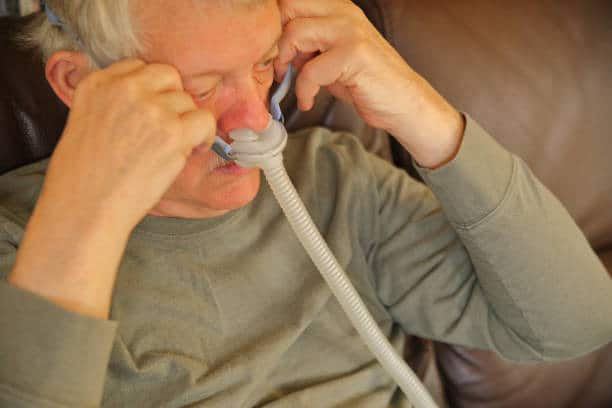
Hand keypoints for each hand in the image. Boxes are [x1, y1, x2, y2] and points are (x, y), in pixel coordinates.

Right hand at [8, 59, 214, 318]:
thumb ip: (113, 103)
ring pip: (188, 100)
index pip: (138, 68)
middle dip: (172, 102)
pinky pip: (205, 120)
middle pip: (168, 77)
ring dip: (186, 123)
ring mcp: (150, 109)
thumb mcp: (85, 122)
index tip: (150, 114)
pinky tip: (193, 150)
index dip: (150, 92)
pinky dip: (204, 136)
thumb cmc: (84, 176)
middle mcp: (124, 88)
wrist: (86, 207)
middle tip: (167, 129)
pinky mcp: (173, 132)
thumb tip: (151, 100)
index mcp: (97, 83)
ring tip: (172, 148)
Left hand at [275, 0, 463, 167]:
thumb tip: (272, 48)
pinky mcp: (354, 53)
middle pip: (288, 6)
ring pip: (294, 33)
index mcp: (337, 8)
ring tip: (292, 83)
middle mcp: (344, 11)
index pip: (291, 0)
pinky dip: (303, 91)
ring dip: (284, 63)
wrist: (403, 103)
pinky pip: (310, 70)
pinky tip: (308, 101)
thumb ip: (305, 46)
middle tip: (278, 66)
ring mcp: (350, 30)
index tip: (272, 53)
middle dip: (275, 39)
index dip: (273, 25)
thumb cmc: (365, 82)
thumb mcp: (329, 57)